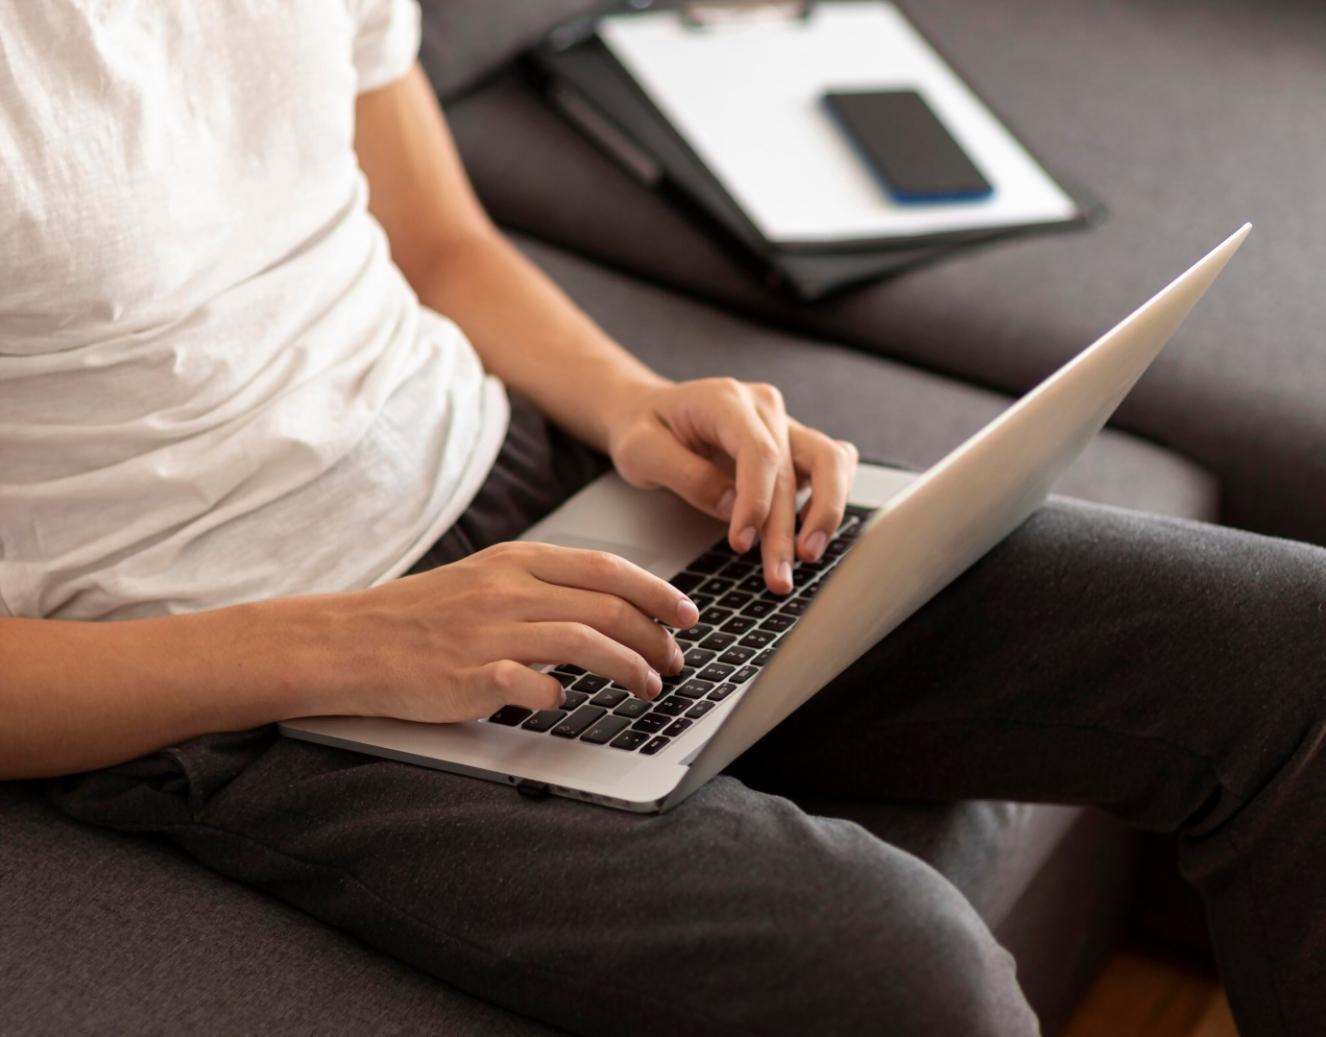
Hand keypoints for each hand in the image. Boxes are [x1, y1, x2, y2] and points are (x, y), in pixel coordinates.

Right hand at [332, 542, 698, 721]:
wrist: (352, 641)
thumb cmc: (424, 615)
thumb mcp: (486, 579)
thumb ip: (544, 585)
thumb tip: (612, 604)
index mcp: (517, 561)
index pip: (607, 569)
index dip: (657, 592)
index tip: (688, 613)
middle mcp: (509, 591)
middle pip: (607, 606)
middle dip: (655, 636)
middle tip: (675, 660)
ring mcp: (490, 633)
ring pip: (585, 642)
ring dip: (629, 668)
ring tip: (649, 687)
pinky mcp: (470, 677)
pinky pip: (532, 685)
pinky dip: (560, 695)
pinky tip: (568, 703)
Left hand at [606, 378, 858, 594]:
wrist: (648, 412)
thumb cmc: (643, 429)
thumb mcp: (642, 451)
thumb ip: (686, 476)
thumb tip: (732, 508)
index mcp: (725, 400)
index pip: (758, 452)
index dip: (756, 502)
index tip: (741, 543)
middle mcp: (764, 407)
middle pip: (793, 468)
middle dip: (787, 530)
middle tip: (777, 578)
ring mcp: (784, 423)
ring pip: (830, 462)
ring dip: (825, 514)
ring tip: (806, 558)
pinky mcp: (794, 444)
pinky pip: (833, 466)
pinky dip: (831, 498)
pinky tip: (812, 533)